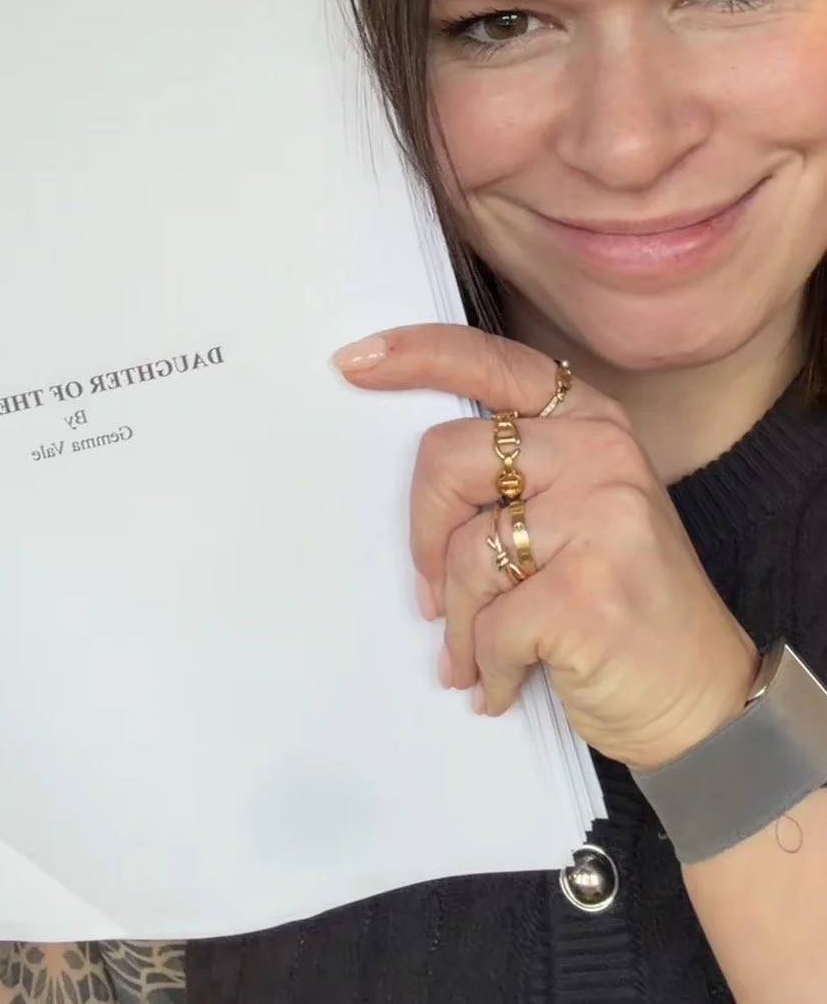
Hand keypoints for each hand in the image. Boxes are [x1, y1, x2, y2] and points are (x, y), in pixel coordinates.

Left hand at [334, 325, 759, 770]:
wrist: (701, 701)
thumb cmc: (622, 604)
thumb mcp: (584, 510)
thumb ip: (515, 473)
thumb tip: (414, 482)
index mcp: (591, 421)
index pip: (491, 360)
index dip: (415, 355)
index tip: (355, 361)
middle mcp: (600, 454)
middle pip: (448, 457)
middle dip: (422, 535)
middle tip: (431, 591)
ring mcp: (601, 520)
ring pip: (464, 554)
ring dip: (458, 624)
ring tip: (476, 655)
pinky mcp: (588, 595)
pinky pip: (489, 627)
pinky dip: (486, 668)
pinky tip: (504, 683)